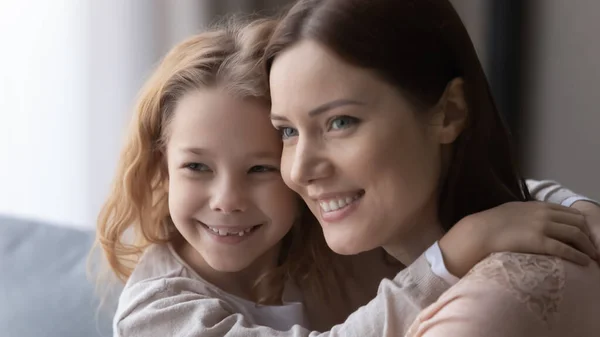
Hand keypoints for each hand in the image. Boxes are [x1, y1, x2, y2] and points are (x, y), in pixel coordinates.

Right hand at [439, 201, 595, 276]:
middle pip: (577, 222)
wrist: (480, 232)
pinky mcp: (539, 242)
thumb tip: (533, 217)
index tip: (584, 235)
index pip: (569, 212)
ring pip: (575, 235)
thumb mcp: (513, 210)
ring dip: (588, 247)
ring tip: (592, 256)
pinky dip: (578, 255)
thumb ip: (528, 212)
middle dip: (588, 235)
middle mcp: (544, 214)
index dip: (581, 224)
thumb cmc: (491, 223)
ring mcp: (542, 227)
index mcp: (538, 206)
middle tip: (592, 247)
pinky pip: (565, 249)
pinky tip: (584, 262)